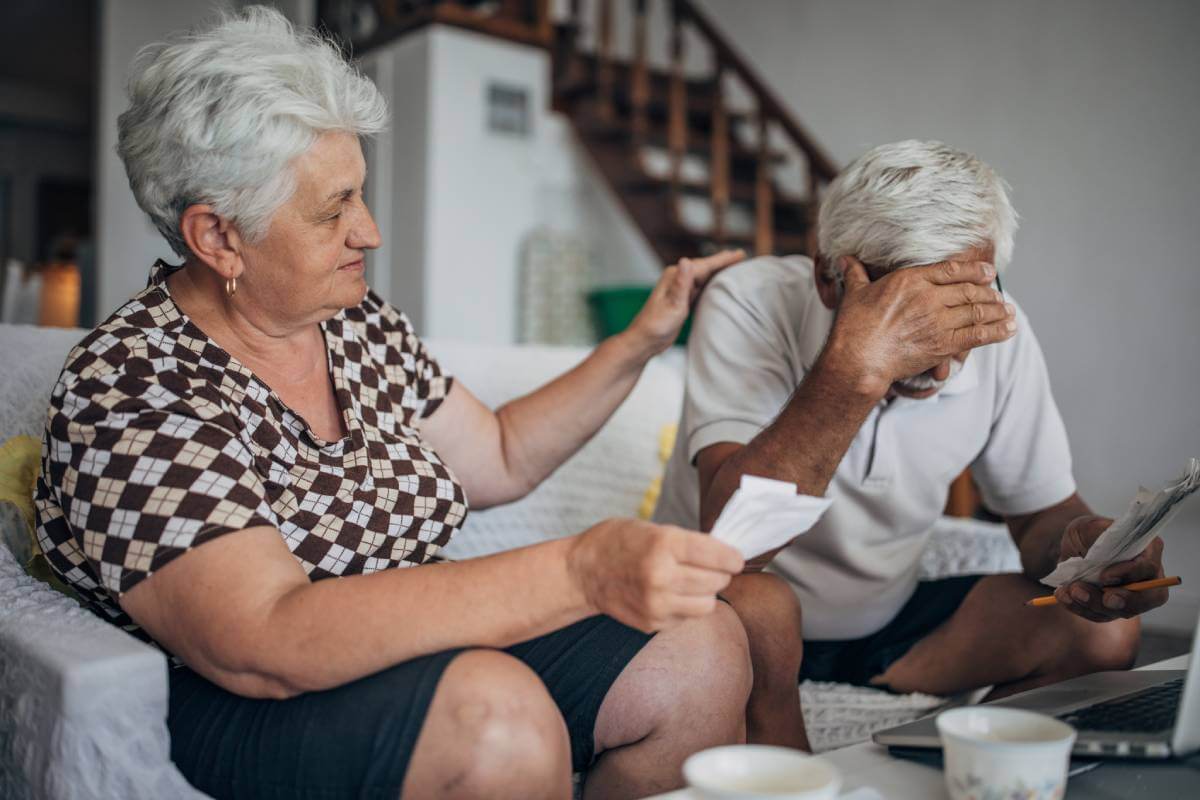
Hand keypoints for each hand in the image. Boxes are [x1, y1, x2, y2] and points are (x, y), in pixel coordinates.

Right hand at [566, 519, 744, 631]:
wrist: (580, 572)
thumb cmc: (616, 542)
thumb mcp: (651, 528)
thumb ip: (686, 541)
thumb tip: (724, 555)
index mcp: (663, 544)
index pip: (718, 555)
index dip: (733, 557)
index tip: (736, 558)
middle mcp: (661, 576)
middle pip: (717, 581)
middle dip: (720, 573)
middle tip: (712, 566)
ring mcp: (656, 603)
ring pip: (707, 604)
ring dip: (706, 592)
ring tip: (692, 581)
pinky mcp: (652, 622)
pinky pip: (687, 617)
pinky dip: (686, 606)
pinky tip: (671, 593)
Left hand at [624, 249, 745, 356]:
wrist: (644, 340)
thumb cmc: (656, 325)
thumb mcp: (673, 305)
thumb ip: (681, 284)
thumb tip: (686, 261)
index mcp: (675, 276)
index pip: (704, 265)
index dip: (723, 260)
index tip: (740, 254)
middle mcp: (677, 279)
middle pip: (705, 267)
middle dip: (722, 261)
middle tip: (741, 255)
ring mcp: (679, 289)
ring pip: (703, 276)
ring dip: (718, 270)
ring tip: (733, 265)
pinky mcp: (681, 299)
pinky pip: (700, 286)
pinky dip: (710, 282)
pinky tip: (717, 283)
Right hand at [823, 256, 1015, 398]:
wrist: (858, 359)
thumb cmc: (853, 327)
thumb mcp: (854, 294)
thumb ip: (855, 273)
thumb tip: (845, 259)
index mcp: (910, 280)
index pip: (951, 270)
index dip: (974, 270)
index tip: (987, 272)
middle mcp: (929, 297)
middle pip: (968, 290)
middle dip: (987, 293)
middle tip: (998, 295)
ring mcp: (938, 321)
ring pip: (977, 311)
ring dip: (997, 311)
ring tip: (1009, 312)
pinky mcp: (943, 344)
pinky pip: (978, 335)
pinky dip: (997, 331)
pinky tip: (1009, 328)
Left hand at [1052, 515, 1168, 620]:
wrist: (1073, 549)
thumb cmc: (1086, 533)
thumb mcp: (1090, 526)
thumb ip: (1102, 531)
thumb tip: (1111, 538)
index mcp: (1148, 550)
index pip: (1148, 566)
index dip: (1130, 573)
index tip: (1105, 576)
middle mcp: (1147, 576)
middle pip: (1148, 598)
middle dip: (1124, 601)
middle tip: (1103, 599)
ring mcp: (1132, 595)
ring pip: (1121, 610)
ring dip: (1093, 604)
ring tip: (1069, 591)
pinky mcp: (1114, 608)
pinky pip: (1101, 615)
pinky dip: (1081, 608)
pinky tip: (1064, 596)